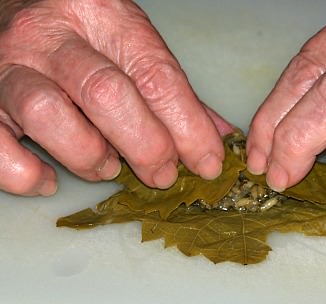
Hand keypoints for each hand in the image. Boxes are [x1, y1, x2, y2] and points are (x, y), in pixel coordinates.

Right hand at [0, 0, 230, 195]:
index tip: (208, 161)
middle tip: (161, 172)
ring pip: (48, 114)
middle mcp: (51, 36)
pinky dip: (23, 172)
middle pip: (106, 94)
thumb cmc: (83, 32)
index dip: (189, 127)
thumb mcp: (132, 45)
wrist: (15, 8)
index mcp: (103, 16)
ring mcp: (10, 67)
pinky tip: (49, 178)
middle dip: (146, 145)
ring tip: (106, 167)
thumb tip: (218, 137)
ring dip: (88, 156)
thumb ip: (173, 92)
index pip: (156, 76)